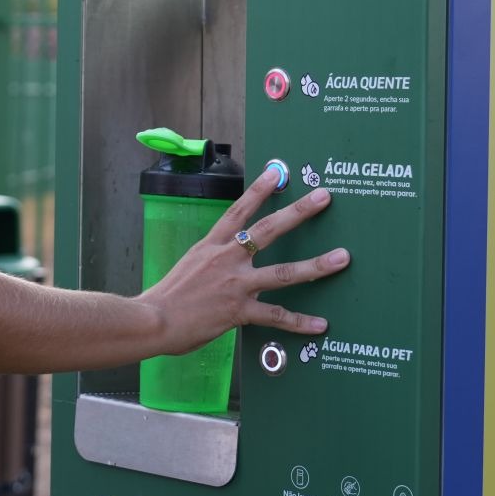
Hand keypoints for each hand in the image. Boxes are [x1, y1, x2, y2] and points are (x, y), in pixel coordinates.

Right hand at [139, 169, 348, 355]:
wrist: (152, 319)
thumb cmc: (166, 297)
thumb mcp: (188, 267)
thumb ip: (211, 264)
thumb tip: (225, 267)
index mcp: (211, 245)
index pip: (239, 210)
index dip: (259, 189)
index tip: (277, 171)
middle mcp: (226, 259)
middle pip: (268, 229)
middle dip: (299, 212)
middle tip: (324, 197)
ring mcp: (235, 284)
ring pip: (283, 272)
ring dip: (316, 265)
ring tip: (342, 258)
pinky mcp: (239, 312)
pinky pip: (276, 316)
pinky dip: (299, 322)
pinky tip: (320, 324)